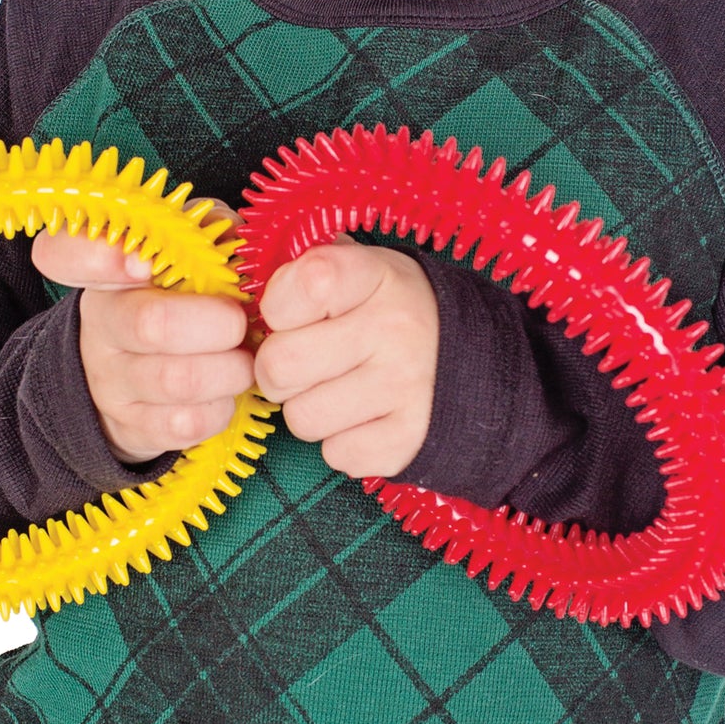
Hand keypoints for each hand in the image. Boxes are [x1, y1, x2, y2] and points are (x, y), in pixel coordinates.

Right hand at [31, 202, 253, 465]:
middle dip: (216, 322)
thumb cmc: (178, 296)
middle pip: (151, 323)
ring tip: (244, 358)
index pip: (66, 254)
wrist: (138, 376)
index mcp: (107, 270)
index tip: (142, 262)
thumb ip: (206, 229)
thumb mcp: (185, 249)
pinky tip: (225, 392)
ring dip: (229, 369)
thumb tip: (234, 239)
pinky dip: (221, 408)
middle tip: (240, 321)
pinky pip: (186, 424)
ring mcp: (112, 381)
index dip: (99, 256)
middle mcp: (101, 323)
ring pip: (177, 380)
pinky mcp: (133, 427)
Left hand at [253, 237, 438, 478]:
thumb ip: (305, 269)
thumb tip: (246, 291)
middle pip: (278, 367)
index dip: (277, 308)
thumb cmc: (392, 311)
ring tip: (342, 386)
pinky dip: (343, 440)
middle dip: (280, 369)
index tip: (295, 312)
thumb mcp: (361, 269)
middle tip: (307, 361)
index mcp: (375, 275)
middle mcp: (394, 329)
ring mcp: (405, 389)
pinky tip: (367, 414)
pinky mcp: (408, 441)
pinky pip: (335, 454)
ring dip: (310, 408)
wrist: (478, 362)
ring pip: (300, 418)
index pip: (290, 290)